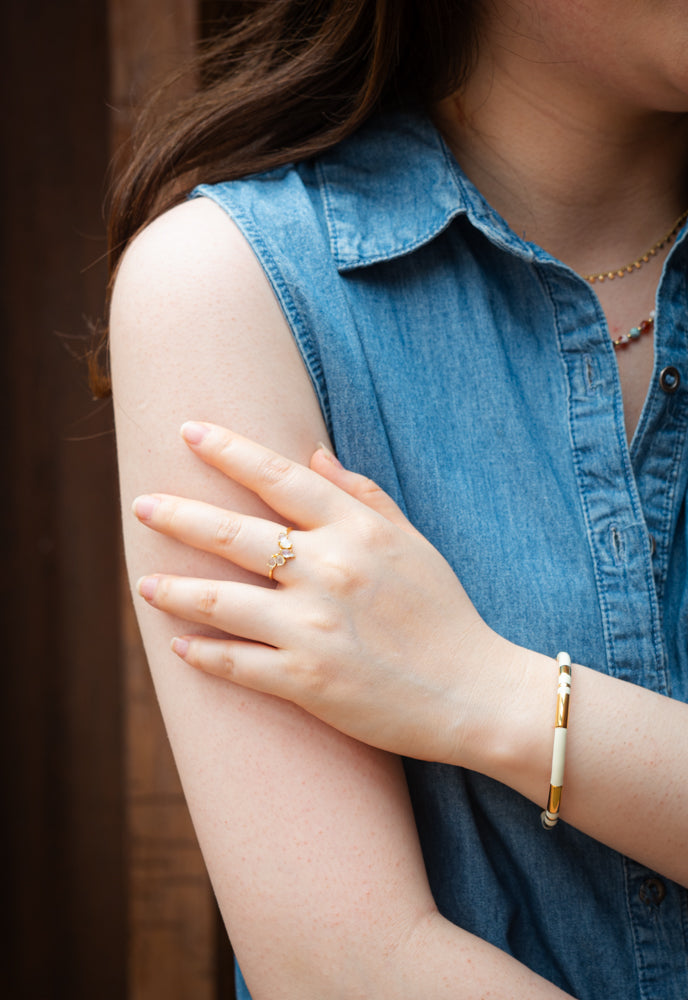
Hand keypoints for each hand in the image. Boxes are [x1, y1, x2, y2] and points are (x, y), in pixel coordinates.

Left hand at [134, 422, 508, 765]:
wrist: (476, 693)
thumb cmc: (445, 613)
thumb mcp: (413, 542)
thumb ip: (362, 495)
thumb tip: (312, 453)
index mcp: (357, 531)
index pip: (279, 478)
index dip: (229, 450)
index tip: (189, 430)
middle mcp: (330, 571)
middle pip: (233, 534)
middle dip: (178, 515)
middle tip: (141, 503)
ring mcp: (315, 628)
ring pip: (220, 601)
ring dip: (175, 589)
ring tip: (144, 582)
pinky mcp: (307, 682)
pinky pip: (237, 664)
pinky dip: (202, 653)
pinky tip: (179, 645)